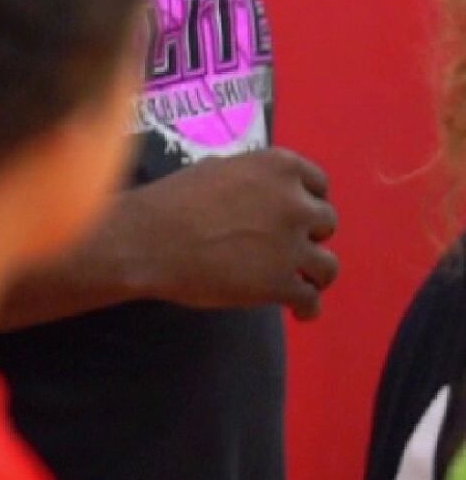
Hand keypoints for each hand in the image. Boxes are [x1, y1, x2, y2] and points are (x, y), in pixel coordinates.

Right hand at [127, 147, 338, 318]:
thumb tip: (259, 190)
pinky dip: (308, 307)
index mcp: (280, 168)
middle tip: (291, 248)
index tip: (301, 216)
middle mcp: (295, 203)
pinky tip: (300, 312)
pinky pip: (311, 300)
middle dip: (311, 236)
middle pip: (326, 222)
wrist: (150, 240)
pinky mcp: (281, 284)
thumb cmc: (173, 201)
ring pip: (328, 265)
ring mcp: (291, 246)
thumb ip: (252, 179)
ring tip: (307, 283)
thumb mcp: (219, 169)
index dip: (310, 202)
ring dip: (317, 274)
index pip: (319, 184)